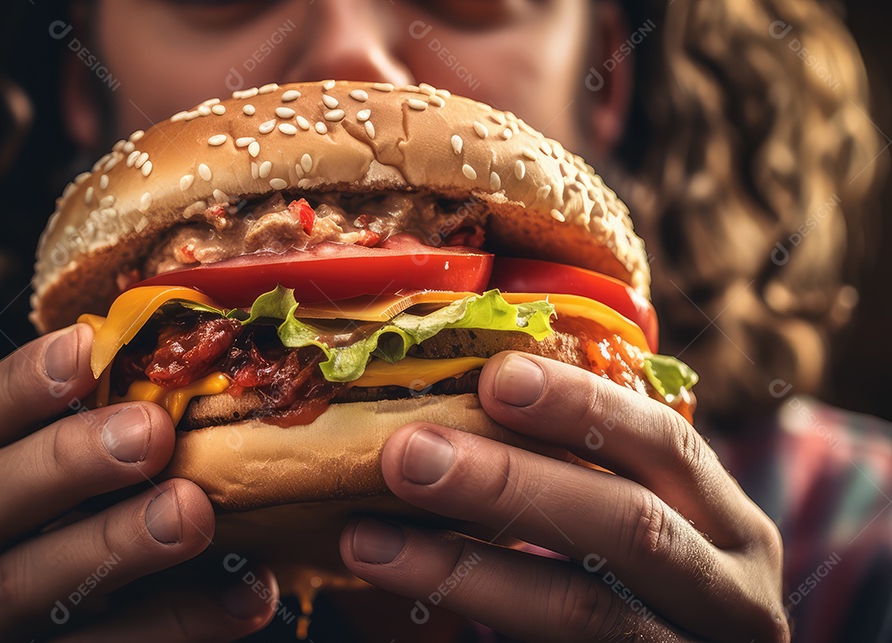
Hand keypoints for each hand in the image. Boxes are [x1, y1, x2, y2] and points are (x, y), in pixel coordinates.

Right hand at [0, 324, 276, 641]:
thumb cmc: (101, 567)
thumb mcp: (93, 506)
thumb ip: (125, 455)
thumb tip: (207, 385)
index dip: (20, 385)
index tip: (87, 346)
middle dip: (66, 460)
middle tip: (152, 431)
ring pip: (20, 585)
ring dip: (114, 542)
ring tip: (195, 512)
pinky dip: (176, 622)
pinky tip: (247, 597)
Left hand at [340, 351, 788, 641]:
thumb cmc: (638, 597)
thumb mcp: (635, 531)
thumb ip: (571, 482)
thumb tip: (439, 419)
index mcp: (728, 528)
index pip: (668, 445)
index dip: (584, 407)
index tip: (495, 377)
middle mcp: (732, 597)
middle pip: (631, 528)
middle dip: (510, 484)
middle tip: (406, 455)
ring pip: (585, 614)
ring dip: (465, 571)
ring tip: (368, 542)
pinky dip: (473, 622)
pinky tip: (402, 600)